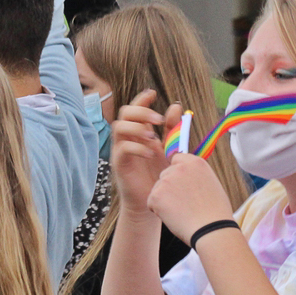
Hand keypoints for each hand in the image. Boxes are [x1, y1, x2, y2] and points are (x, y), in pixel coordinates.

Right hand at [110, 90, 179, 216]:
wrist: (152, 201)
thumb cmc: (159, 174)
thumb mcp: (170, 148)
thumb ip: (172, 129)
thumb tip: (176, 106)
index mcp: (140, 132)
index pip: (136, 109)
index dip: (142, 99)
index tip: (153, 93)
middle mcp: (128, 138)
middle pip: (125, 113)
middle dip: (141, 111)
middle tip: (158, 120)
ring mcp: (121, 150)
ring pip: (119, 127)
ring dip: (137, 128)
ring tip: (154, 138)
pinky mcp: (119, 164)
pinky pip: (122, 149)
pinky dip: (137, 148)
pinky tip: (151, 154)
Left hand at [147, 153, 235, 244]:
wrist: (211, 229)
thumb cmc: (215, 213)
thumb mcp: (212, 184)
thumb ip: (196, 176)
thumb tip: (186, 177)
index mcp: (196, 163)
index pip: (177, 159)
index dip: (178, 173)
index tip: (182, 185)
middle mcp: (180, 168)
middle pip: (165, 174)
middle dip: (170, 188)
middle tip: (184, 204)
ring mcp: (167, 180)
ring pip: (158, 189)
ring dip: (165, 200)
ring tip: (182, 212)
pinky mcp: (156, 195)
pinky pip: (151, 203)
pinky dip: (159, 212)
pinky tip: (175, 217)